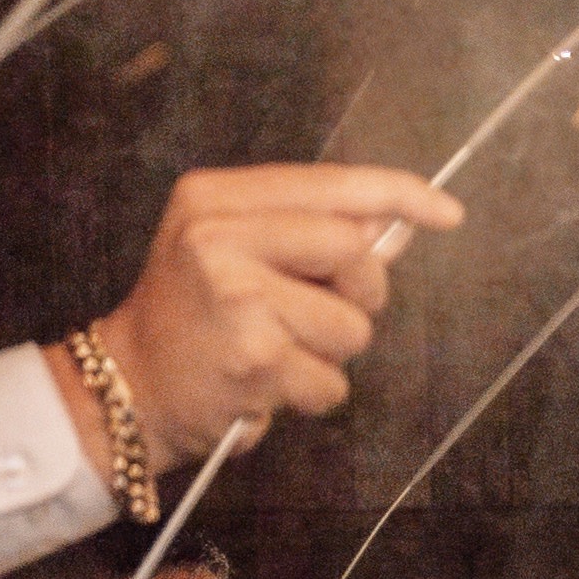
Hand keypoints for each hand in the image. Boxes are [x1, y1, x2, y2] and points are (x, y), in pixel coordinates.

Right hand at [78, 163, 465, 469]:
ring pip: (352, 325)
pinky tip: (268, 385)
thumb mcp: (235, 248)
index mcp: (216, 198)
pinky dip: (313, 393)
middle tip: (312, 311)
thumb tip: (397, 222)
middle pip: (354, 251)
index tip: (447, 212)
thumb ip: (309, 228)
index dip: (398, 195)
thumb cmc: (198, 318)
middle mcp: (218, 237)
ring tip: (278, 350)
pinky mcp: (253, 358)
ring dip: (331, 352)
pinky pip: (333, 380)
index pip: (330, 185)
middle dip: (357, 292)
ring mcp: (235, 297)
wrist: (131, 385)